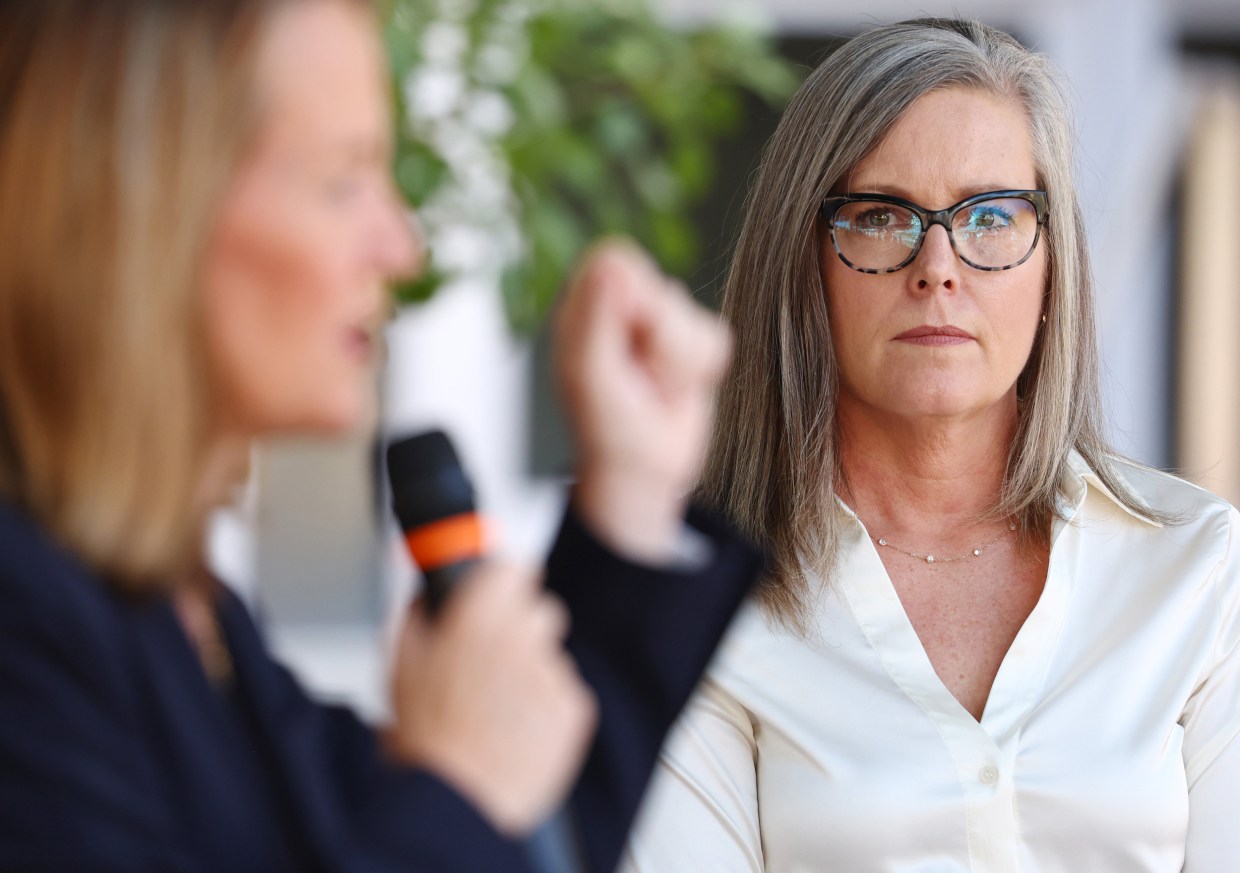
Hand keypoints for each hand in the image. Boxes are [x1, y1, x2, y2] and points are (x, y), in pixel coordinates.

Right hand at [386, 562, 597, 835]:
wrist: (457, 801)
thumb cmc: (426, 740)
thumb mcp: (399, 665)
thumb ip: (416, 615)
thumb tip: (424, 594)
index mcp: (479, 618)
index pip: (512, 566)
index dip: (503, 580)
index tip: (497, 590)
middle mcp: (523, 638)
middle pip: (540, 610)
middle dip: (519, 628)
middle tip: (491, 659)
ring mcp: (553, 673)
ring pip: (550, 657)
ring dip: (530, 674)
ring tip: (497, 709)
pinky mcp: (575, 708)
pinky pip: (564, 694)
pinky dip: (546, 708)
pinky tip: (515, 730)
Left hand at [555, 239, 731, 561]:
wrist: (644, 469)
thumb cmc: (606, 428)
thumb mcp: (590, 375)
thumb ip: (599, 318)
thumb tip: (610, 263)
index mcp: (584, 306)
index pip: (618, 262)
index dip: (633, 300)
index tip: (627, 342)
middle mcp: (621, 305)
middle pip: (662, 289)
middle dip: (659, 341)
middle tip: (639, 377)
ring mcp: (658, 321)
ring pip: (693, 317)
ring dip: (678, 364)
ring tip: (654, 388)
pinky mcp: (692, 340)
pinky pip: (715, 339)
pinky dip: (699, 373)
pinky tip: (674, 389)